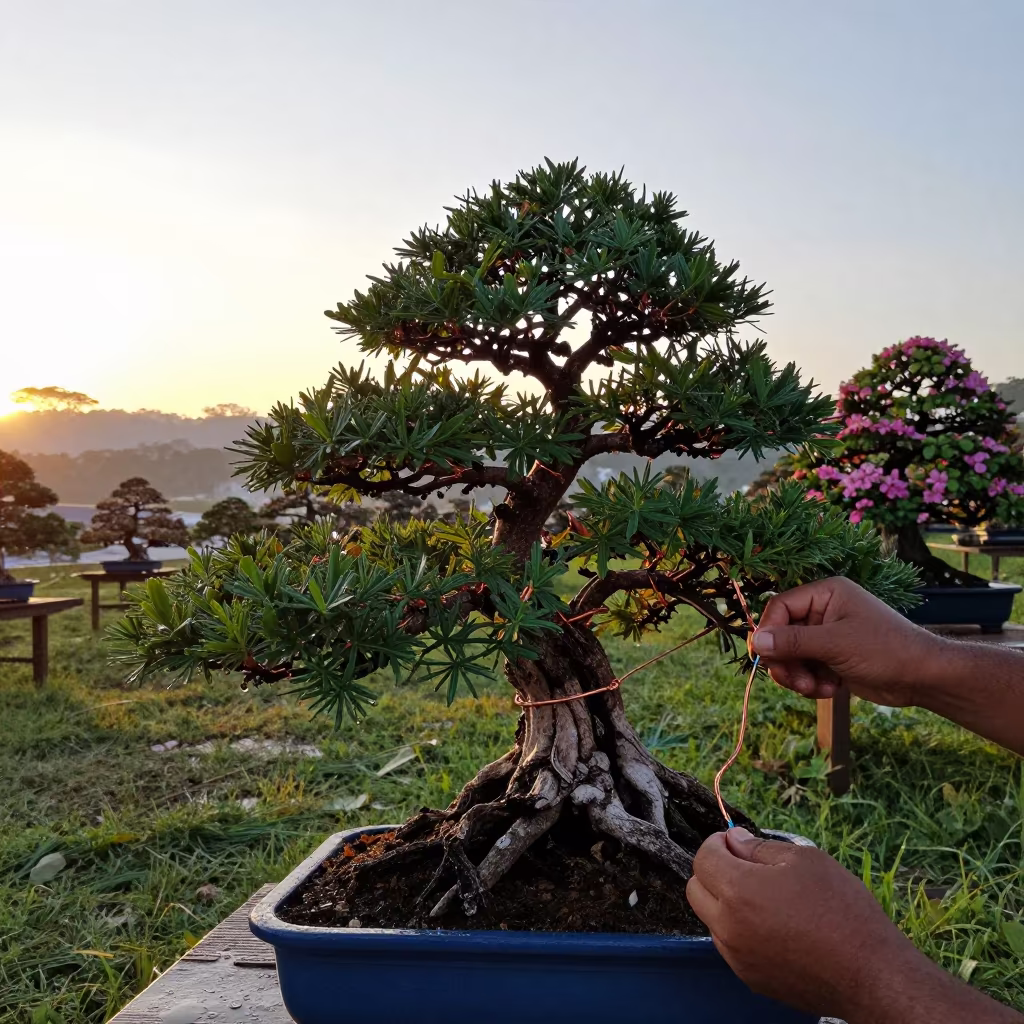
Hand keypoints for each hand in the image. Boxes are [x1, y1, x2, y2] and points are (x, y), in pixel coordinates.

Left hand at [686, 829, 920, 1018]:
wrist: (870, 974)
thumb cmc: (841, 909)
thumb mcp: (805, 860)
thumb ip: (760, 848)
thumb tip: (734, 840)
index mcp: (738, 891)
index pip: (703, 858)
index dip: (717, 844)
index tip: (734, 842)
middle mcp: (728, 927)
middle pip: (696, 889)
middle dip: (713, 871)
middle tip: (745, 866)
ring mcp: (737, 957)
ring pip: (712, 919)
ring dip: (725, 902)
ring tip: (765, 898)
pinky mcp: (750, 979)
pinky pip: (730, 946)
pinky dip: (740, 930)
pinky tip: (774, 926)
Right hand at [750, 576, 940, 706]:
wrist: (924, 678)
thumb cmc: (884, 650)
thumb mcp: (835, 644)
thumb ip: (793, 642)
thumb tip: (755, 642)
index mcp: (826, 594)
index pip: (780, 607)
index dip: (769, 632)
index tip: (765, 657)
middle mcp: (824, 611)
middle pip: (782, 634)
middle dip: (785, 661)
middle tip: (792, 682)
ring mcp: (828, 636)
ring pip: (791, 655)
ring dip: (797, 676)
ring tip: (814, 689)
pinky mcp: (832, 658)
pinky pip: (805, 669)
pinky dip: (811, 683)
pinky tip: (830, 690)